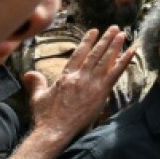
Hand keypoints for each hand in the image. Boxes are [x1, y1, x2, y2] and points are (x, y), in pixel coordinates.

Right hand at [26, 26, 135, 141]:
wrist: (54, 131)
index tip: (94, 31)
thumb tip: (28, 73)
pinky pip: (115, 73)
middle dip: (105, 39)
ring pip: (105, 60)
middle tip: (115, 27)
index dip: (87, 41)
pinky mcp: (101, 92)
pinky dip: (124, 61)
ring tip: (122, 34)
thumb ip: (36, 83)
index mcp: (66, 76)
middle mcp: (80, 76)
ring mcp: (91, 83)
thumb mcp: (37, 97)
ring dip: (115, 45)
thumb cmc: (45, 117)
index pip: (79, 54)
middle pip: (95, 53)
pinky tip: (131, 52)